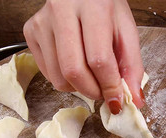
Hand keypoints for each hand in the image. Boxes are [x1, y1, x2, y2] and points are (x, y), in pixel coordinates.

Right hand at [23, 0, 144, 113]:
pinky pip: (47, 72)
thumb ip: (132, 66)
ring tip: (90, 76)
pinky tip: (74, 64)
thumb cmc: (106, 9)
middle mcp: (62, 10)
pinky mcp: (30, 31)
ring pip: (58, 77)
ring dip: (78, 88)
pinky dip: (64, 79)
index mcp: (93, 7)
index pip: (98, 58)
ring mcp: (42, 21)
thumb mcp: (127, 31)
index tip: (117, 99)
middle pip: (73, 70)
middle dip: (92, 91)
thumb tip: (134, 100)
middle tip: (103, 92)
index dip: (110, 86)